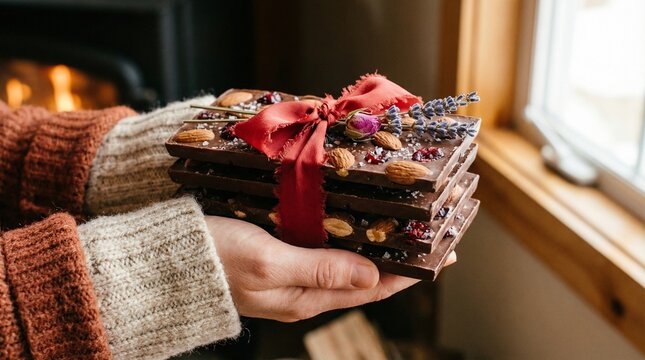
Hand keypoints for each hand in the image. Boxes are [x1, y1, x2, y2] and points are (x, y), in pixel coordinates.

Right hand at [205, 216, 455, 321]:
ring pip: (344, 260)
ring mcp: (288, 274)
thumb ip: (322, 270)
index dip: (408, 272)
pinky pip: (321, 248)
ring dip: (372, 243)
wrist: (162, 261)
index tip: (441, 255)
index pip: (372, 287)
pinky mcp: (274, 256)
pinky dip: (343, 234)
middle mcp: (302, 289)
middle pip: (363, 274)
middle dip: (396, 255)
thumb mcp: (269, 264)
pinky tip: (350, 218)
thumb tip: (375, 275)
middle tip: (427, 233)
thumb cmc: (211, 259)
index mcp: (306, 298)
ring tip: (399, 223)